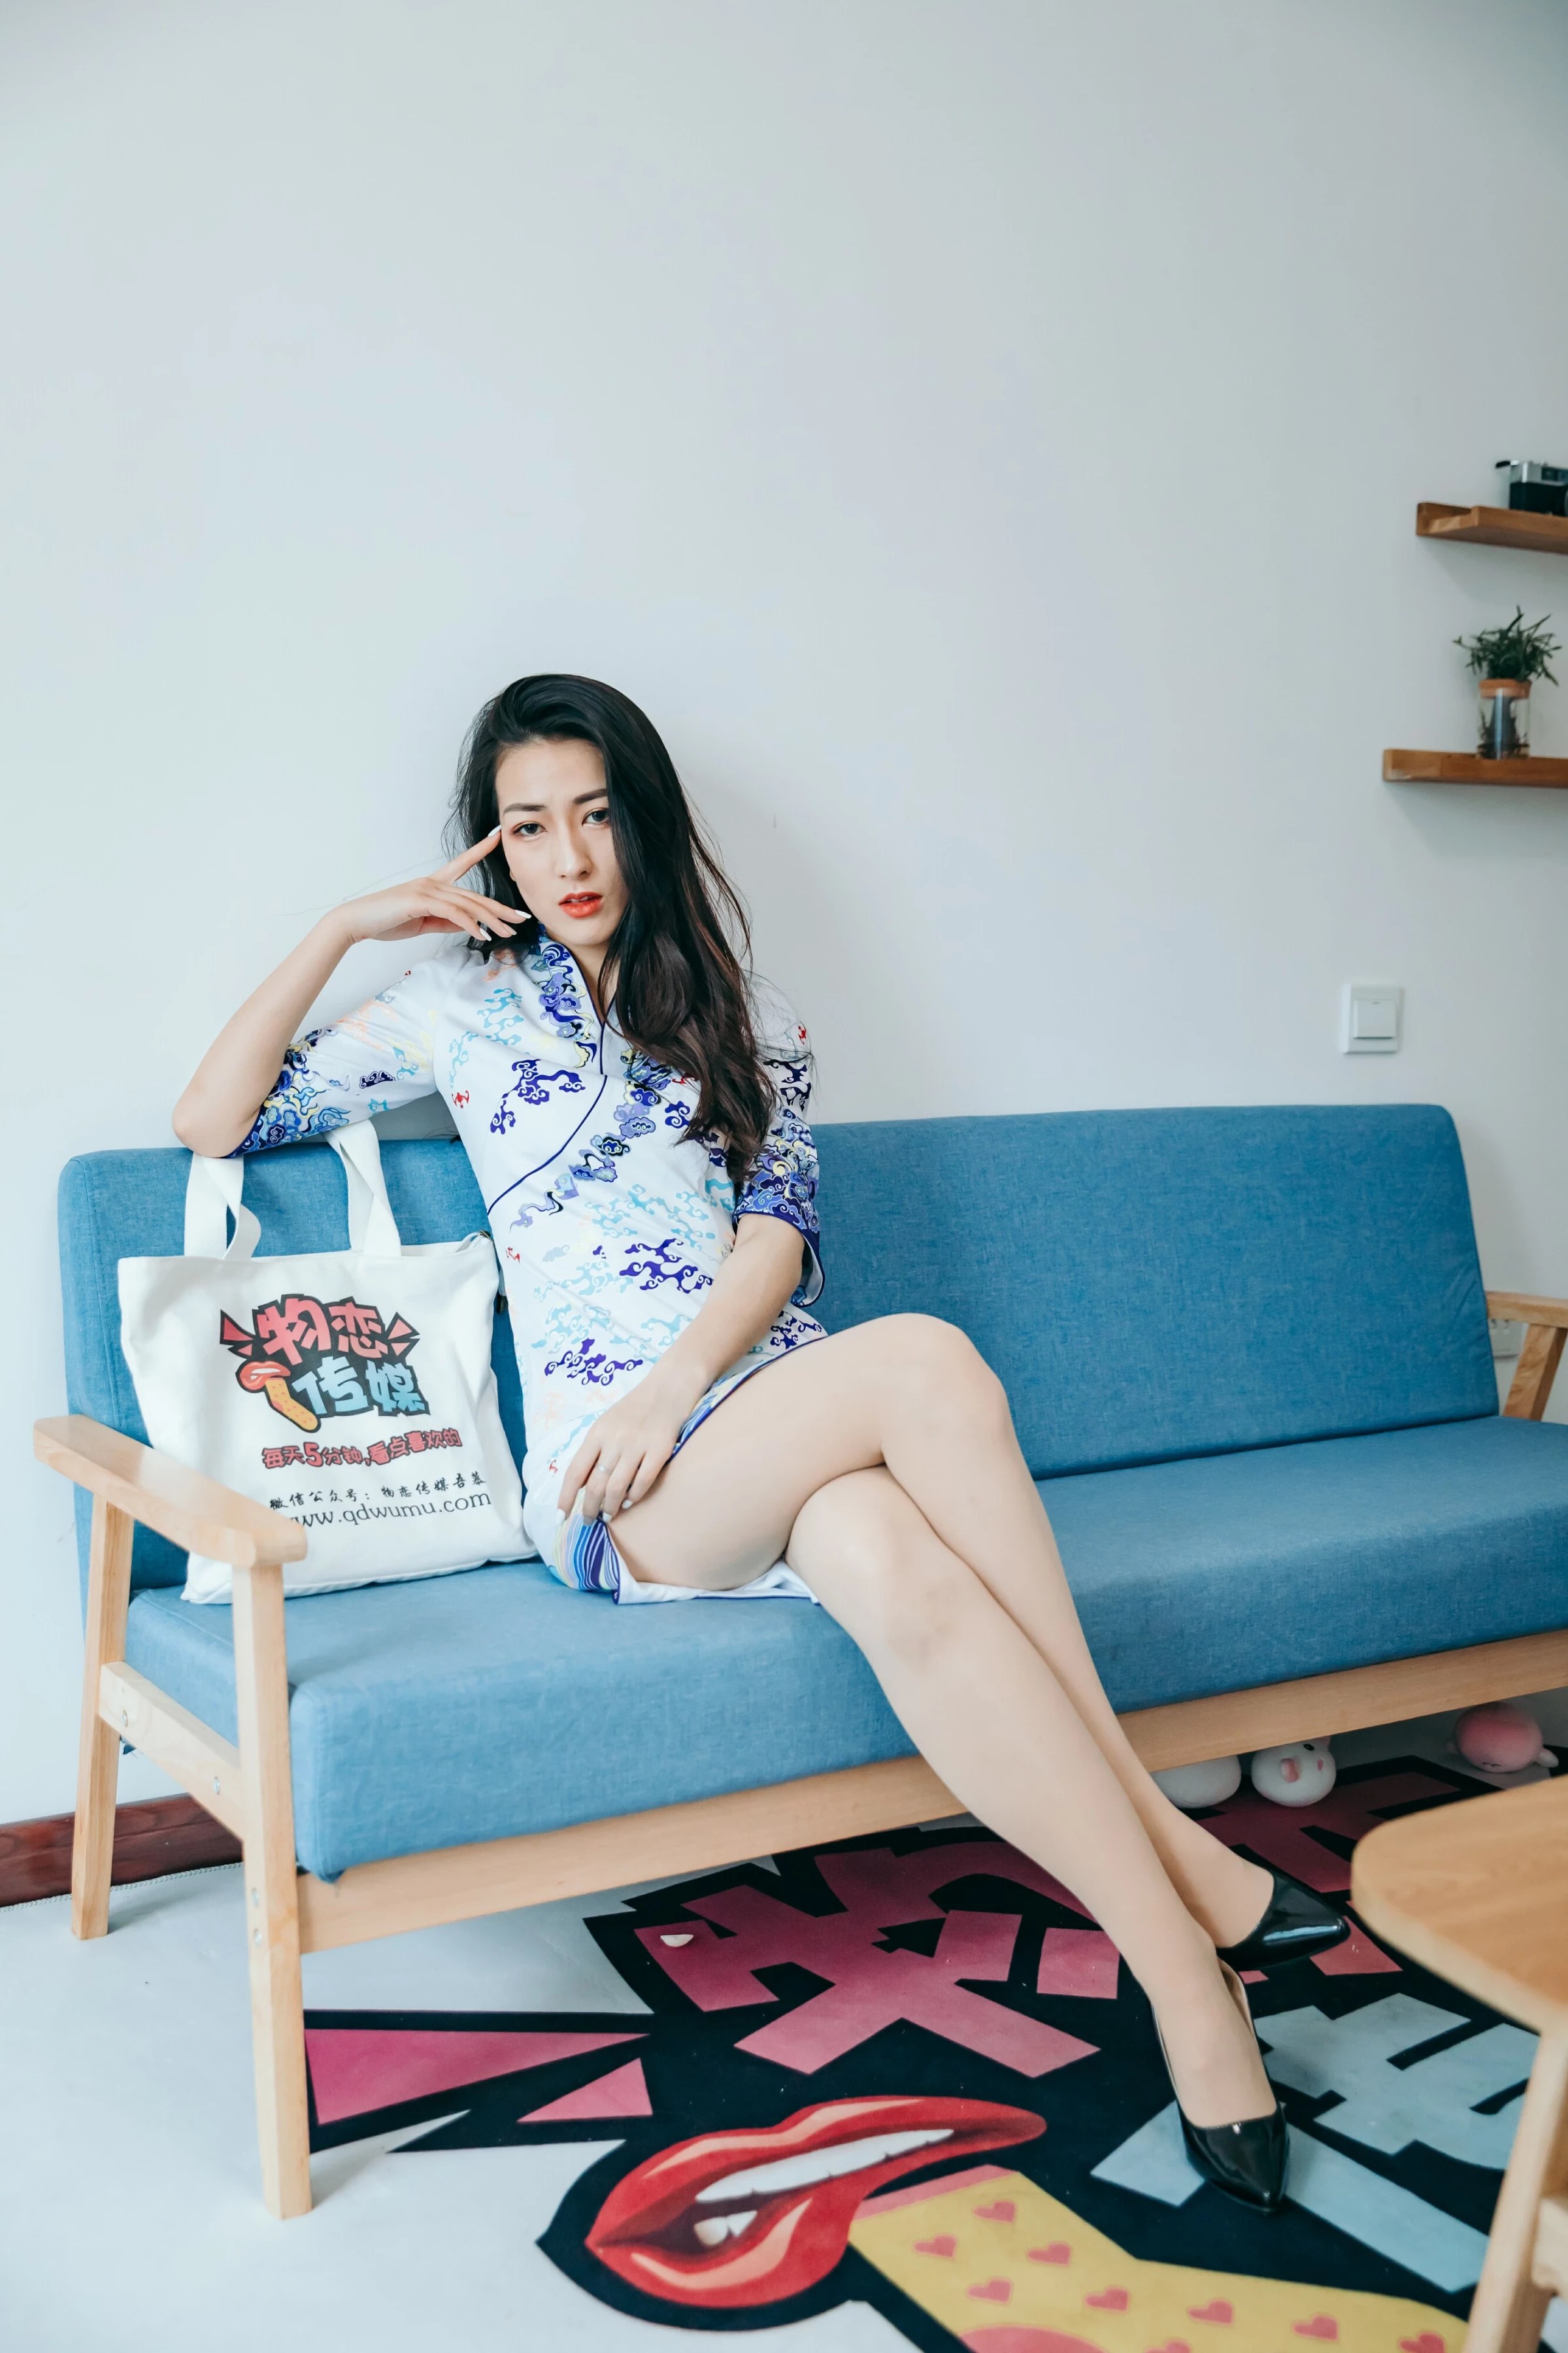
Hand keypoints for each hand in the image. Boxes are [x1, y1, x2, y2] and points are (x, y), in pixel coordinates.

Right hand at [331, 829, 521, 946]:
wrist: (356, 922)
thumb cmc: (385, 921)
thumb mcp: (422, 922)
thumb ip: (445, 921)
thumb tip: (468, 926)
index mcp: (433, 884)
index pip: (462, 863)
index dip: (480, 849)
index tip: (497, 837)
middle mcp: (433, 882)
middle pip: (474, 895)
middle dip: (500, 908)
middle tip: (521, 918)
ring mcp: (426, 889)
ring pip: (468, 904)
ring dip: (490, 921)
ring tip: (507, 933)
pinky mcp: (420, 900)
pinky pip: (453, 912)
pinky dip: (469, 924)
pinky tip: (481, 935)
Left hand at [558, 1369, 697, 1523]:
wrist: (669, 1387)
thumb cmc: (635, 1408)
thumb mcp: (606, 1423)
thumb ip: (594, 1451)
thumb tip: (581, 1485)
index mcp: (597, 1434)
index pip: (575, 1472)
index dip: (566, 1497)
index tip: (561, 1517)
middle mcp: (614, 1440)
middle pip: (595, 1485)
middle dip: (589, 1509)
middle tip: (589, 1521)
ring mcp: (638, 1445)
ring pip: (617, 1487)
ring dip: (610, 1507)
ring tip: (608, 1515)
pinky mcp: (660, 1449)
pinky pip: (643, 1481)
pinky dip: (634, 1496)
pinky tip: (630, 1501)